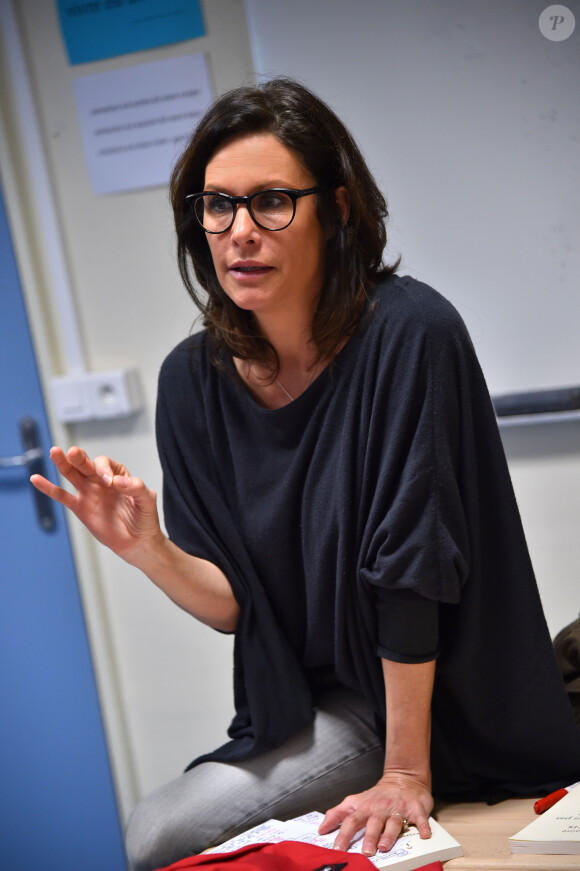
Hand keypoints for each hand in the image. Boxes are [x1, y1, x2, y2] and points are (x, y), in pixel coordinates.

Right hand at [31, 446, 162, 563]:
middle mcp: (100, 480)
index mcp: (118, 474)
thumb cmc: (145, 519)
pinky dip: (48, 488)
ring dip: (63, 464)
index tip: (111, 483)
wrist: (137, 542)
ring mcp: (88, 493)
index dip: (105, 470)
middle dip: (79, 457)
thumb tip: (118, 481)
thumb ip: (137, 488)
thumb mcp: (147, 501)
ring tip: (55, 452)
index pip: (105, 464)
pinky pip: (61, 496)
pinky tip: (36, 478)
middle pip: (85, 464)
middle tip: (73, 452)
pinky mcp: (79, 507)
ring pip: (72, 474)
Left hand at [318, 772, 432, 856]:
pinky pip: (420, 818)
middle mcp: (380, 808)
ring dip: (389, 835)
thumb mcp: (355, 801)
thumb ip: (337, 814)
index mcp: (365, 808)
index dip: (343, 834)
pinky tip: (424, 835)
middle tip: (365, 852)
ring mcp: (398, 808)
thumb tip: (321, 829)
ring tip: (384, 847)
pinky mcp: (416, 809)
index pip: (351, 820)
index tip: (337, 848)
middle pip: (373, 822)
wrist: (403, 779)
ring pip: (393, 822)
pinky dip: (423, 826)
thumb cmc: (377, 796)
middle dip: (368, 837)